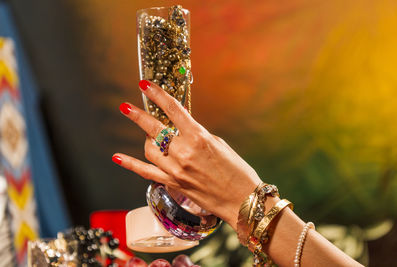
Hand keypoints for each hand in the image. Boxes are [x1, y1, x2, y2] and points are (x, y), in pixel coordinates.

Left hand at [113, 81, 261, 227]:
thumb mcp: (217, 144)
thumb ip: (195, 134)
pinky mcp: (173, 184)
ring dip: (148, 139)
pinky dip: (130, 163)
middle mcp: (184, 153)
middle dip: (138, 115)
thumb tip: (178, 128)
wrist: (242, 200)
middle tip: (125, 107)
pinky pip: (145, 172)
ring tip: (152, 136)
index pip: (173, 110)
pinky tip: (117, 156)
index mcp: (198, 137)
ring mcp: (176, 170)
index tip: (145, 85)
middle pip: (154, 128)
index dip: (156, 94)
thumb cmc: (236, 171)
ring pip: (149, 149)